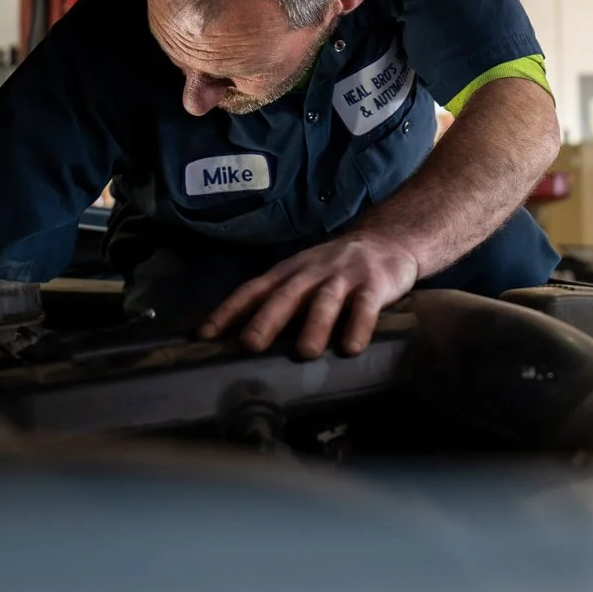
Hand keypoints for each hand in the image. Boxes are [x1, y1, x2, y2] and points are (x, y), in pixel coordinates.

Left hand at [199, 231, 419, 357]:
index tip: (205, 335)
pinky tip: (352, 347)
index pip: (253, 290)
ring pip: (326, 300)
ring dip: (315, 324)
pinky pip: (366, 306)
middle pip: (286, 294)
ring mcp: (344, 277)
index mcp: (289, 272)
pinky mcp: (375, 284)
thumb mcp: (302, 276)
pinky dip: (359, 325)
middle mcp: (312, 273)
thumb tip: (238, 339)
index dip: (229, 311)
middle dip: (267, 319)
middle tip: (250, 344)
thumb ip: (278, 300)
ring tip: (306, 351)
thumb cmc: (335, 269)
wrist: (387, 239)